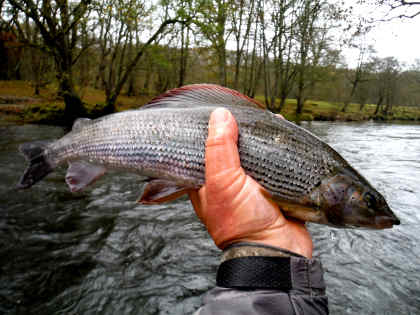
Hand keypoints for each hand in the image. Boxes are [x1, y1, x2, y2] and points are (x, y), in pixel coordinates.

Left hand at [189, 108, 312, 257]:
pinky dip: (280, 151)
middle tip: (250, 115)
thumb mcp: (222, 182)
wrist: (277, 250)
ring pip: (256, 155)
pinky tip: (284, 137)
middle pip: (233, 150)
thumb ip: (219, 148)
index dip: (213, 131)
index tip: (222, 113)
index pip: (205, 150)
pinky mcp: (273, 188)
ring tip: (268, 121)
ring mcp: (251, 186)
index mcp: (206, 183)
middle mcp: (227, 184)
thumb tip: (220, 116)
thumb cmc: (242, 224)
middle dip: (242, 132)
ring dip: (263, 139)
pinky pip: (275, 164)